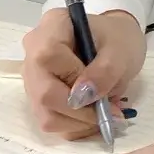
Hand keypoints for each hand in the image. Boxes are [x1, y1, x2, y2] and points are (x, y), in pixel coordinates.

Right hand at [21, 8, 146, 139]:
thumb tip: (81, 96)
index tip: (99, 87)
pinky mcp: (37, 97)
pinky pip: (50, 121)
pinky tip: (92, 116)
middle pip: (43, 92)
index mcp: (52, 27)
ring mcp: (33, 77)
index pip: (48, 57)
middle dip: (79, 110)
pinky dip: (75, 126)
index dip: (72, 78)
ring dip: (78, 122)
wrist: (114, 44)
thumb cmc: (117, 40)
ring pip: (45, 114)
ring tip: (104, 112)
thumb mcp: (121, 50)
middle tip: (109, 111)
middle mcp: (33, 51)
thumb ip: (105, 70)